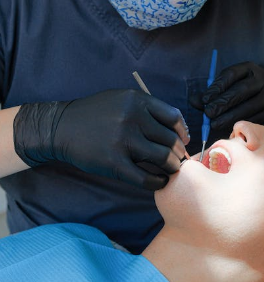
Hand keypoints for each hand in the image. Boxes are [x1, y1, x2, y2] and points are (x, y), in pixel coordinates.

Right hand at [13, 90, 189, 189]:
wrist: (62, 128)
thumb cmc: (95, 113)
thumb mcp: (121, 99)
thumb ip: (147, 109)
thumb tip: (177, 128)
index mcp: (137, 100)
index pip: (173, 117)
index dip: (183, 131)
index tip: (183, 140)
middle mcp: (133, 118)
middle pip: (171, 139)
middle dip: (178, 152)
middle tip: (177, 159)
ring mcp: (123, 140)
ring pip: (163, 158)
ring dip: (172, 167)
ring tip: (170, 170)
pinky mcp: (114, 163)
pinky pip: (146, 178)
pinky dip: (158, 182)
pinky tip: (159, 181)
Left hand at [193, 62, 263, 131]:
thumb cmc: (241, 94)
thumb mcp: (227, 88)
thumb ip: (211, 95)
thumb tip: (193, 101)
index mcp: (250, 68)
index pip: (232, 74)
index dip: (217, 86)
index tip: (205, 99)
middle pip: (242, 89)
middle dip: (223, 102)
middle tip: (209, 113)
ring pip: (251, 106)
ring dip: (231, 116)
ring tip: (215, 123)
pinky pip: (259, 119)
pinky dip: (243, 124)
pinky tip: (230, 129)